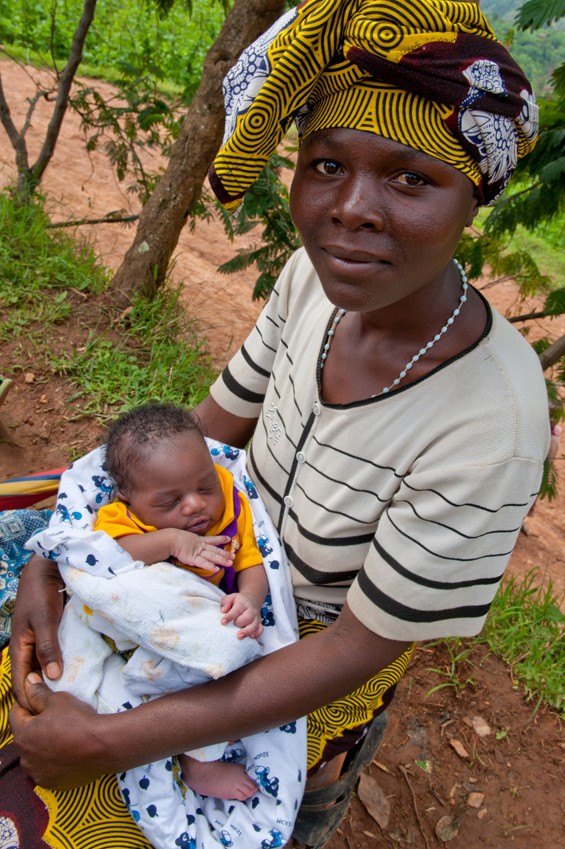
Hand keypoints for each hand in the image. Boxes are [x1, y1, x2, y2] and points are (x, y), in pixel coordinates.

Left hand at [9, 673, 104, 788]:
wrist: (102, 746)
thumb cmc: (78, 720)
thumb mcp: (57, 700)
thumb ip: (38, 692)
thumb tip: (27, 682)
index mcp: (22, 736)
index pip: (16, 713)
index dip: (27, 703)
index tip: (39, 699)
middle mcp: (25, 759)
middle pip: (25, 736)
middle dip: (35, 725)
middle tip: (54, 716)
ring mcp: (38, 774)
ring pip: (35, 754)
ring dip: (42, 745)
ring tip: (62, 735)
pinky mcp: (52, 783)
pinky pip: (47, 769)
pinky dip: (52, 761)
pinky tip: (66, 751)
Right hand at [11, 555, 64, 708]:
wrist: (48, 571)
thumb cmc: (42, 594)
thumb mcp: (44, 621)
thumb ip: (48, 647)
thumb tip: (53, 678)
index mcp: (19, 649)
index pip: (20, 684)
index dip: (29, 701)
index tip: (44, 717)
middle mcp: (27, 650)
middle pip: (33, 680)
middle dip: (43, 694)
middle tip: (61, 710)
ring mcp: (39, 644)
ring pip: (44, 670)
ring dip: (54, 681)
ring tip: (70, 697)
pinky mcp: (51, 637)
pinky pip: (54, 657)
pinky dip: (61, 667)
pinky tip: (75, 675)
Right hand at [170, 531, 234, 570]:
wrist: (171, 539)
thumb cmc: (175, 538)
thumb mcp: (186, 537)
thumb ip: (191, 540)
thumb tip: (190, 542)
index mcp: (199, 540)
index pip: (213, 540)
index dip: (221, 539)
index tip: (229, 538)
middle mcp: (201, 546)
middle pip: (215, 550)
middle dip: (225, 553)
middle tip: (233, 556)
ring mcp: (198, 552)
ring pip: (212, 556)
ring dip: (222, 559)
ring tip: (230, 563)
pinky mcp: (193, 559)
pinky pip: (203, 563)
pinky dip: (210, 566)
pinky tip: (217, 569)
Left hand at [220, 592, 263, 638]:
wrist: (252, 599)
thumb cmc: (238, 601)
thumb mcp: (230, 598)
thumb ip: (225, 602)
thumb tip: (223, 611)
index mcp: (242, 603)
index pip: (237, 609)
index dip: (230, 616)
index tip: (223, 622)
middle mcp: (251, 610)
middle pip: (248, 617)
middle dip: (240, 623)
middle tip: (234, 625)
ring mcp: (256, 617)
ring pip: (254, 625)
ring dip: (247, 631)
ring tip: (239, 636)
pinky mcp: (259, 623)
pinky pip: (260, 629)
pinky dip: (256, 634)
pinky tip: (250, 637)